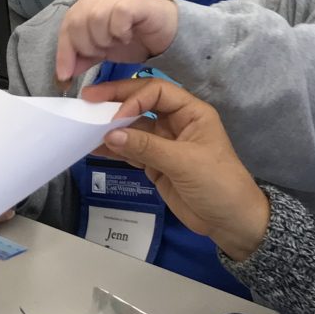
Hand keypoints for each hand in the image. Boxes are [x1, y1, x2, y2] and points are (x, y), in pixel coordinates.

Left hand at [55, 0, 178, 81]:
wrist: (169, 35)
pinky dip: (119, 32)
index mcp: (90, 0)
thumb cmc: (136, 38)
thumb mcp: (103, 50)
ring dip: (103, 39)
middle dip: (86, 45)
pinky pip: (117, 15)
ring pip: (95, 18)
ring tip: (116, 42)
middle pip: (77, 21)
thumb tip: (64, 72)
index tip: (65, 75)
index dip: (64, 52)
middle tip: (103, 52)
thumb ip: (83, 56)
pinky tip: (128, 36)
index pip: (67, 24)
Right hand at [82, 79, 269, 260]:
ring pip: (132, 126)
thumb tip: (110, 135)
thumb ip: (146, 147)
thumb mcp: (184, 163)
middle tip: (88, 98)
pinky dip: (112, 148)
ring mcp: (163, 143)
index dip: (134, 98)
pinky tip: (94, 147)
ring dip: (110, 125)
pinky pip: (129, 150)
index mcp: (191, 112)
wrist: (231, 223)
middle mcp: (176, 122)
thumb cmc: (219, 184)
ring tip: (83, 123)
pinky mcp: (154, 164)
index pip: (157, 91)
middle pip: (142, 102)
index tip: (116, 118)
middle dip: (116, 100)